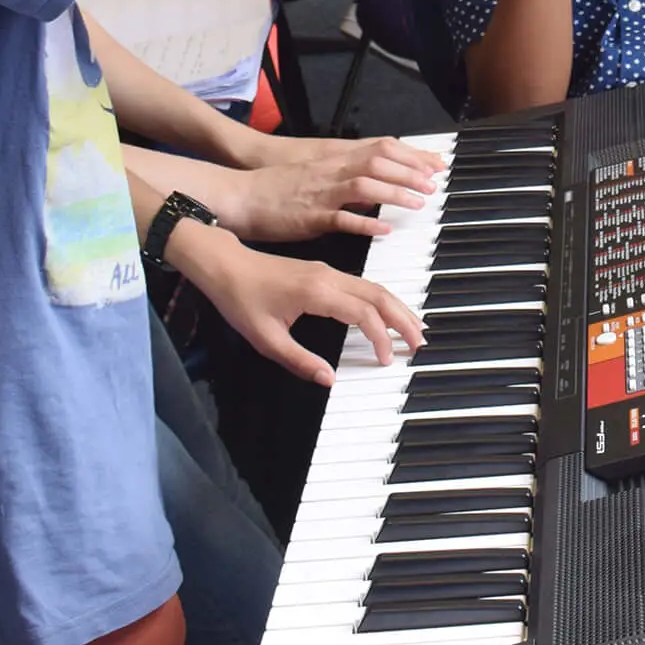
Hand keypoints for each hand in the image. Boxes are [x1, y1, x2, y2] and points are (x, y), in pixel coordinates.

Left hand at [186, 233, 424, 384]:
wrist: (225, 265)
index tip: (385, 359)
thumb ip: (300, 360)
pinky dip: (381, 300)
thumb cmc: (241, 300)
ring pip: (374, 287)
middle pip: (379, 295)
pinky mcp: (324, 272)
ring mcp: (328, 272)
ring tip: (413, 329)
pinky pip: (362, 285)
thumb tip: (329, 380)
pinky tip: (386, 313)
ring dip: (397, 307)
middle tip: (420, 343)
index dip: (380, 338)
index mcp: (317, 292)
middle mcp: (329, 277)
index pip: (363, 314)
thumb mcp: (266, 338)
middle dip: (403, 319)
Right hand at [228, 133, 442, 241]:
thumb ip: (344, 177)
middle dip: (409, 171)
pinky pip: (340, 217)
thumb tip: (372, 187)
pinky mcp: (309, 216)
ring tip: (417, 203)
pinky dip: (364, 222)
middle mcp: (331, 172)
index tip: (434, 164)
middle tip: (433, 183)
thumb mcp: (315, 174)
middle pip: (378, 162)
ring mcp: (321, 193)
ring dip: (394, 192)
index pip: (380, 149)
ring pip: (364, 184)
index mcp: (334, 161)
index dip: (409, 155)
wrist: (241, 195)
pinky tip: (383, 229)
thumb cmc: (275, 187)